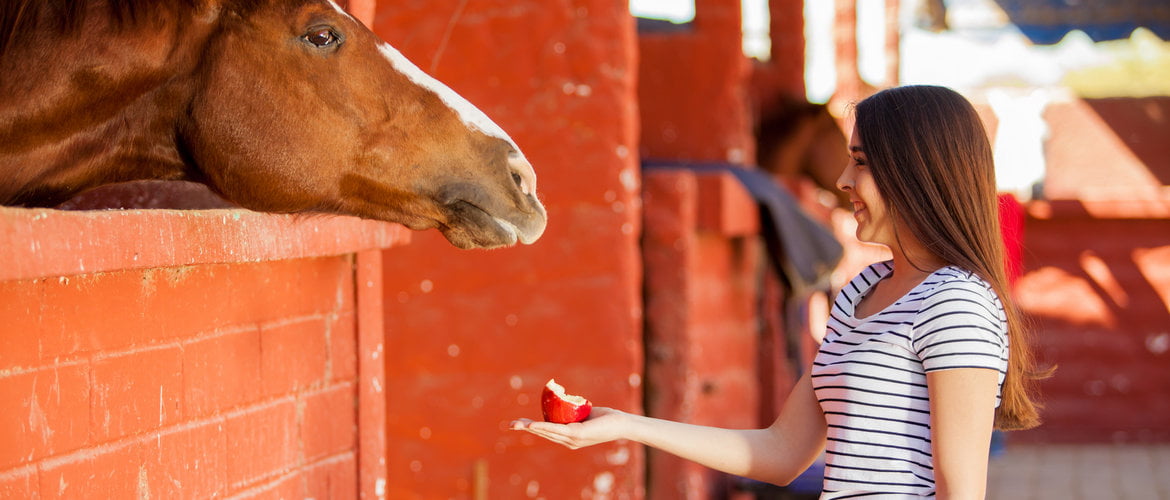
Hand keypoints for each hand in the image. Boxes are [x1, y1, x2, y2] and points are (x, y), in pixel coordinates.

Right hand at [509, 407, 629, 448]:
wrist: (621, 424)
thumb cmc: (606, 418)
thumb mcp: (586, 414)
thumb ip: (575, 411)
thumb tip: (567, 399)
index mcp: (569, 438)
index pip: (548, 433)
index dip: (533, 428)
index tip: (519, 424)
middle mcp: (569, 442)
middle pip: (543, 434)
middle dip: (526, 429)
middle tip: (510, 425)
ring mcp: (572, 440)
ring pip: (547, 433)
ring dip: (531, 428)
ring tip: (518, 425)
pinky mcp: (577, 435)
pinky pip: (556, 430)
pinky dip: (543, 427)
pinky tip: (533, 425)